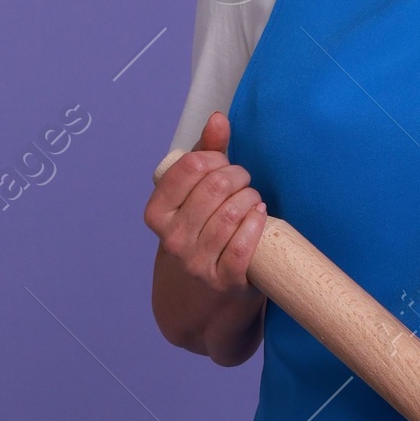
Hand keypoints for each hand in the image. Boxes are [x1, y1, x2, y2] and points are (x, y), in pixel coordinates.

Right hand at [143, 111, 266, 298]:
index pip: (190, 167)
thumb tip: (219, 118)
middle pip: (215, 187)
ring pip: (232, 213)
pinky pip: (243, 244)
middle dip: (239, 177)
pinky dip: (256, 224)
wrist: (200, 302)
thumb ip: (204, 155)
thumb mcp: (191, 198)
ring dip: (251, 198)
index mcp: (158, 214)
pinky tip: (261, 216)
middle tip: (244, 183)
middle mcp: (172, 239)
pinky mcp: (224, 282)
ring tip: (253, 200)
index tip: (225, 165)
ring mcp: (197, 263)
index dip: (216, 159)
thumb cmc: (198, 237)